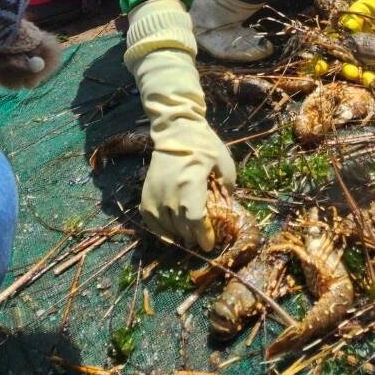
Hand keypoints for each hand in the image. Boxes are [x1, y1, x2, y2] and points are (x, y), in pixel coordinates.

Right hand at [131, 47, 236, 249]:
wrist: (176, 130)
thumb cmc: (203, 144)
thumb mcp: (224, 162)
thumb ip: (227, 186)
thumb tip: (227, 206)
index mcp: (190, 183)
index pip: (195, 219)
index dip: (203, 235)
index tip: (210, 244)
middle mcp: (170, 191)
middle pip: (181, 226)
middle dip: (194, 238)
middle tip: (203, 241)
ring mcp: (155, 192)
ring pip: (166, 226)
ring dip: (179, 235)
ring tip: (189, 237)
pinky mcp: (146, 192)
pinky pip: (150, 219)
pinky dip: (160, 230)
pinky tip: (170, 234)